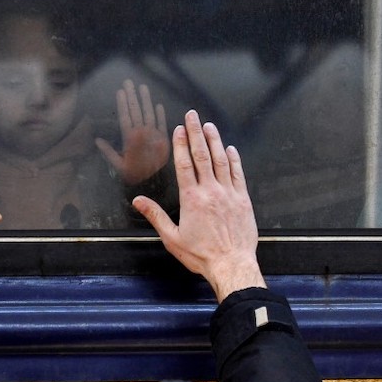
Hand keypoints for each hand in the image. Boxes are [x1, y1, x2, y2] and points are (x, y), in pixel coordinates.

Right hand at [96, 80, 169, 184]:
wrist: (153, 183)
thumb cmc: (132, 174)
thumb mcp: (117, 165)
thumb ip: (108, 152)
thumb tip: (97, 140)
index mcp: (130, 138)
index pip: (125, 115)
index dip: (123, 102)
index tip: (120, 91)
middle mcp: (142, 133)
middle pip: (136, 110)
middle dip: (132, 95)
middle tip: (129, 82)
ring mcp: (154, 135)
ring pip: (149, 113)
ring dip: (146, 99)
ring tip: (142, 87)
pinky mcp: (164, 139)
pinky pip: (162, 123)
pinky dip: (160, 114)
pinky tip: (157, 104)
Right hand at [133, 110, 265, 301]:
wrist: (232, 265)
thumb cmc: (201, 255)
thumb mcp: (172, 238)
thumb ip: (155, 216)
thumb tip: (138, 201)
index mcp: (191, 199)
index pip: (184, 165)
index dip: (181, 144)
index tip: (179, 129)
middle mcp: (210, 191)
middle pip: (202, 156)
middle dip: (196, 133)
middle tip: (192, 115)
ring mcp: (229, 194)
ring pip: (221, 161)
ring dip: (215, 141)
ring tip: (209, 125)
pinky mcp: (243, 200)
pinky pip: (238, 174)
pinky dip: (234, 159)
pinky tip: (230, 149)